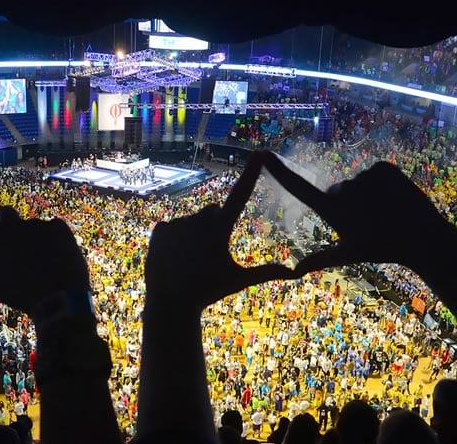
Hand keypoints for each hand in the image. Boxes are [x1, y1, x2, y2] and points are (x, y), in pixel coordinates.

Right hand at [0, 152, 90, 314]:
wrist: (60, 303)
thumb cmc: (21, 296)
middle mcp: (13, 224)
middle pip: (6, 215)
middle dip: (9, 226)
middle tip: (19, 253)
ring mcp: (37, 223)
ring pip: (33, 228)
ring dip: (36, 240)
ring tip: (44, 266)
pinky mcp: (59, 226)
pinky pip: (54, 230)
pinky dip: (55, 242)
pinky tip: (58, 260)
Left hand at [144, 156, 293, 311]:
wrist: (170, 303)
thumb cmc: (208, 291)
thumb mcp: (239, 281)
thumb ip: (267, 272)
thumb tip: (296, 274)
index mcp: (220, 229)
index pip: (240, 195)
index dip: (251, 173)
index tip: (261, 154)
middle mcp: (199, 220)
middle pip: (213, 212)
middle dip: (214, 225)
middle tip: (209, 253)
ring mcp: (177, 223)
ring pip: (191, 222)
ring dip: (193, 234)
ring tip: (188, 260)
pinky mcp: (159, 228)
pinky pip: (171, 227)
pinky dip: (173, 239)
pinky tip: (173, 256)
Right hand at [255, 151, 456, 276]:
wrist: (423, 238)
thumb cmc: (382, 250)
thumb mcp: (348, 255)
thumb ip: (318, 259)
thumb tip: (294, 272)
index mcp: (332, 211)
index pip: (298, 188)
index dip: (279, 171)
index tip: (261, 155)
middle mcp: (344, 191)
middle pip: (337, 191)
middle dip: (347, 202)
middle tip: (367, 221)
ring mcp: (364, 177)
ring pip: (357, 183)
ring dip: (366, 195)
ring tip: (384, 213)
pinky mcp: (383, 167)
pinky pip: (374, 173)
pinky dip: (382, 184)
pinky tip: (393, 200)